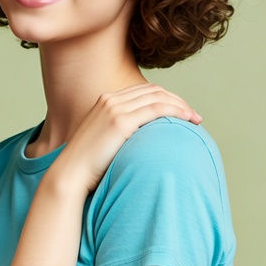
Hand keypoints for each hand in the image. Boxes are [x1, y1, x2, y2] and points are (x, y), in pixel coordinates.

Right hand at [54, 84, 200, 193]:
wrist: (70, 174)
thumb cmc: (87, 166)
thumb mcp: (102, 140)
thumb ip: (118, 132)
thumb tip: (140, 139)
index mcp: (105, 101)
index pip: (144, 91)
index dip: (166, 98)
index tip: (181, 112)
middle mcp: (109, 100)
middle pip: (154, 91)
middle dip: (177, 100)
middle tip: (193, 116)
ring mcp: (114, 109)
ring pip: (158, 97)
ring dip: (181, 106)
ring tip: (195, 120)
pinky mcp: (120, 122)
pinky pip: (156, 109)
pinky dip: (176, 111)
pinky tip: (187, 120)